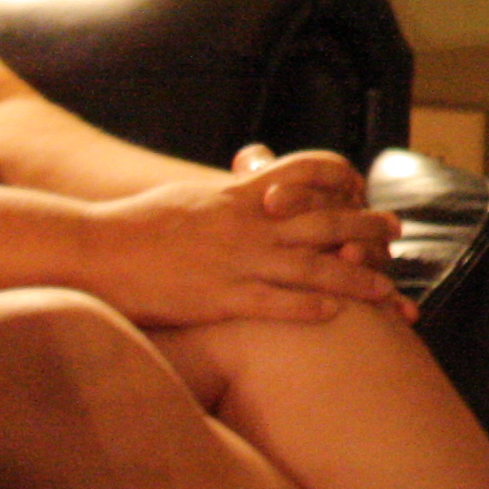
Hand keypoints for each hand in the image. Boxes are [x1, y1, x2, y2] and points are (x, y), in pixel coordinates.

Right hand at [80, 162, 404, 326]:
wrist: (90, 249)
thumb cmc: (136, 225)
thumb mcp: (190, 196)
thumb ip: (229, 193)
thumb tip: (252, 183)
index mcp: (240, 196)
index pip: (306, 172)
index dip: (340, 178)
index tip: (362, 187)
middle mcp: (247, 225)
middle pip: (324, 222)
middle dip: (366, 227)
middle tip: (397, 232)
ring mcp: (236, 262)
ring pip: (311, 268)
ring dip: (354, 278)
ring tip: (385, 287)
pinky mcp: (218, 298)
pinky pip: (274, 304)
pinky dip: (307, 308)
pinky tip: (333, 315)